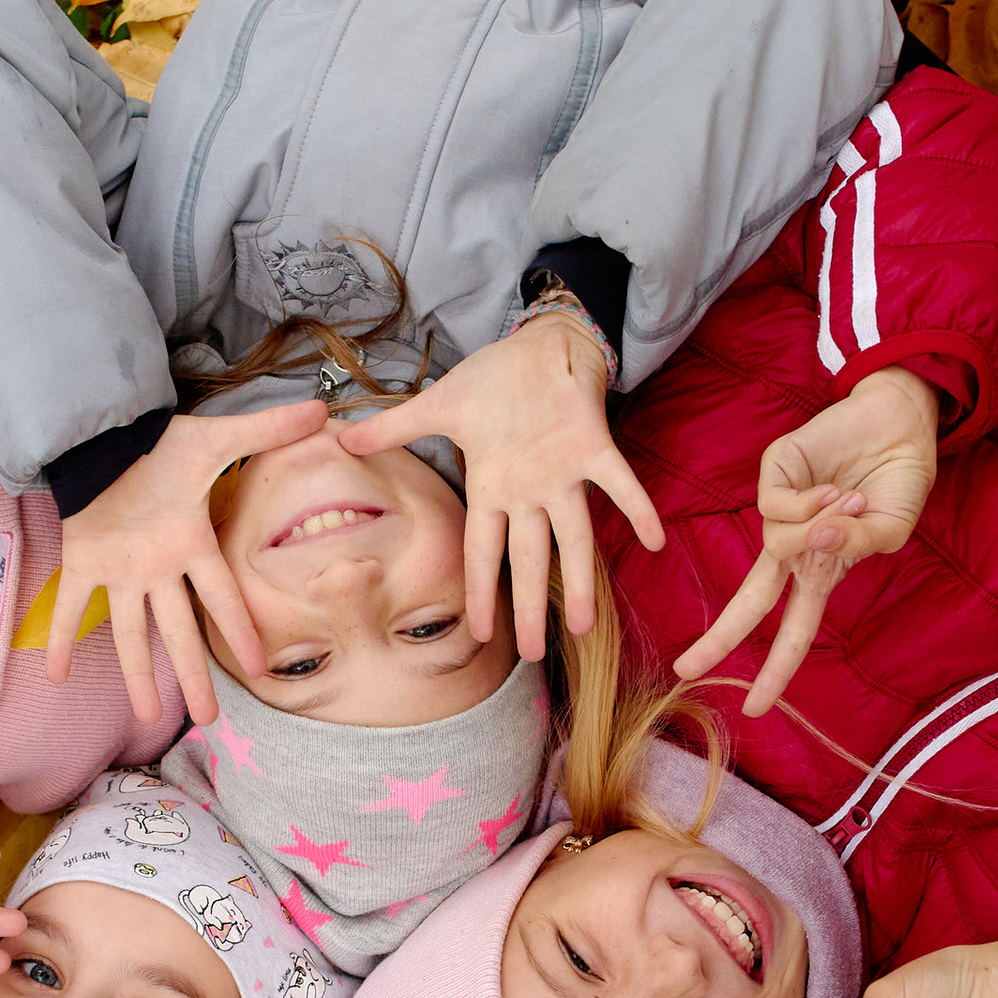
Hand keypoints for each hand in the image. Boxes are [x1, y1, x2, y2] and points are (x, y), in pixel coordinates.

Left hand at [55, 396, 329, 726]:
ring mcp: (120, 569)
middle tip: (209, 720)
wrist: (102, 431)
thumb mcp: (218, 438)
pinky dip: (62, 639)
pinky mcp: (82, 562)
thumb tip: (320, 410)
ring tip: (146, 715)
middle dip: (193, 675)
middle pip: (179, 632)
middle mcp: (158, 567)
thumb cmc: (161, 440)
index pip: (221, 598)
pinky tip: (56, 676)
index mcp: (191, 545)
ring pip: (131, 633)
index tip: (260, 669)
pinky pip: (71, 607)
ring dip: (138, 674)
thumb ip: (266, 429)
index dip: (240, 632)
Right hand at [340, 313, 664, 657]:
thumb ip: (395, 428)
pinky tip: (655, 540)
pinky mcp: (594, 447)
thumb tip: (341, 436)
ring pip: (574, 537)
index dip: (480, 592)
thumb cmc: (492, 380)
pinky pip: (619, 483)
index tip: (479, 635)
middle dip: (528, 606)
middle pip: (528, 559)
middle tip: (535, 654)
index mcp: (493, 487)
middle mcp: (529, 491)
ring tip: (584, 626)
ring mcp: (563, 473)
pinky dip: (638, 509)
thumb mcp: (438, 407)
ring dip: (578, 581)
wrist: (539, 343)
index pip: (482, 551)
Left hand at [672, 373, 939, 721]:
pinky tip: (833, 488)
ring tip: (854, 498)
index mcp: (823, 567)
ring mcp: (781, 507)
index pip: (793, 628)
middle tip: (685, 670)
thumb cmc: (898, 482)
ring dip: (819, 529)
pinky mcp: (774, 471)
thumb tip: (820, 541)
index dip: (776, 668)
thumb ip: (857, 547)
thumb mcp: (891, 530)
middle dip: (720, 637)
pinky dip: (808, 504)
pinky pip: (774, 507)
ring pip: (775, 545)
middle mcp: (794, 543)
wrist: (901, 420)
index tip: (756, 708)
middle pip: (751, 600)